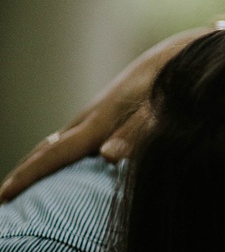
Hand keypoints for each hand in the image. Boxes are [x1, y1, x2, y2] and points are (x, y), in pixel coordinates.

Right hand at [0, 26, 213, 201]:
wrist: (181, 54)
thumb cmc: (175, 84)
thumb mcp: (162, 109)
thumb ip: (137, 133)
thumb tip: (107, 156)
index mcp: (100, 122)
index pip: (56, 154)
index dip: (29, 176)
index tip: (3, 196)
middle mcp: (91, 117)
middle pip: (46, 149)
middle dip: (22, 173)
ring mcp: (96, 113)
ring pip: (55, 142)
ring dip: (35, 163)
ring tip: (18, 185)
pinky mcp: (106, 111)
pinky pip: (70, 136)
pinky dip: (54, 152)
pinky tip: (56, 159)